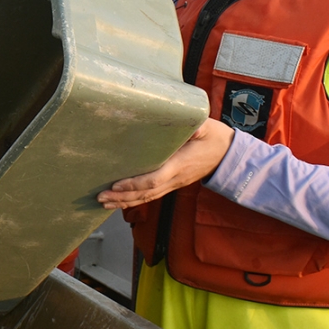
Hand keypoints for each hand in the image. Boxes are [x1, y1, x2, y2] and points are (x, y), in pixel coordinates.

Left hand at [97, 118, 235, 209]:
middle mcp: (175, 178)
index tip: (116, 185)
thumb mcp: (208, 128)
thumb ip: (198, 127)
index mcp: (180, 164)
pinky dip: (135, 200)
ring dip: (125, 202)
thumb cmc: (215, 138)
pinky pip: (152, 195)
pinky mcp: (173, 184)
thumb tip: (192, 124)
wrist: (228, 155)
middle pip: (146, 194)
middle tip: (101, 198)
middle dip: (122, 197)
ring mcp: (174, 184)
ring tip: (104, 203)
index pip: (154, 179)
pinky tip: (120, 201)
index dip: (134, 184)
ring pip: (147, 198)